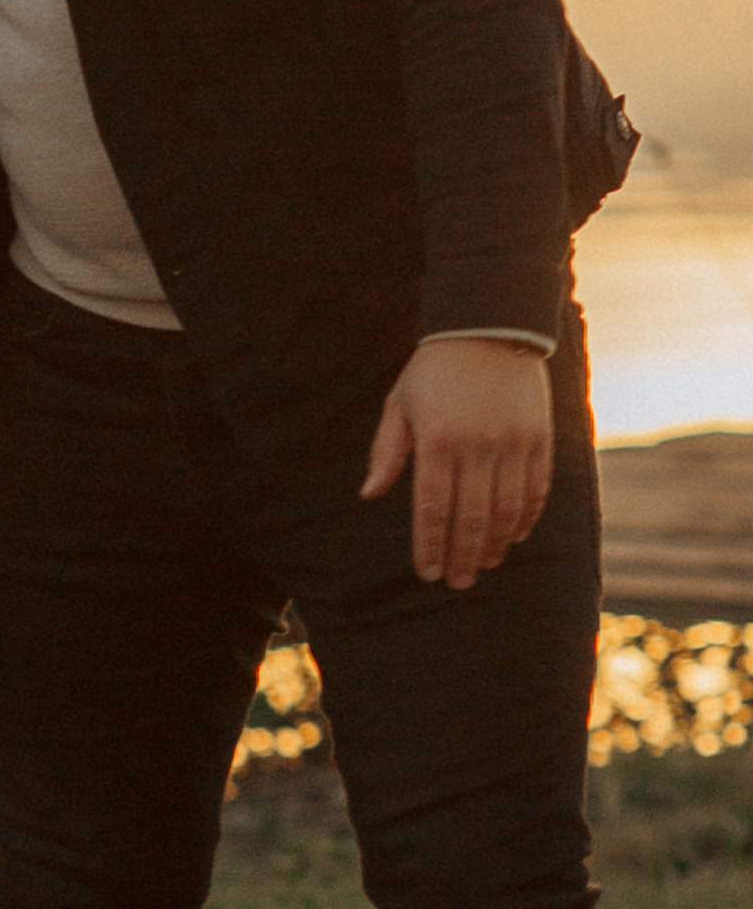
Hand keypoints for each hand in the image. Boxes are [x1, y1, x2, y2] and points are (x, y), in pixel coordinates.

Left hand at [361, 336, 554, 587]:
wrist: (489, 326)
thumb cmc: (434, 369)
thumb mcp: (399, 403)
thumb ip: (387, 451)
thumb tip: (369, 493)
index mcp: (437, 440)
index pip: (432, 507)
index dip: (430, 544)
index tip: (428, 572)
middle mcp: (477, 445)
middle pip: (471, 517)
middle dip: (462, 556)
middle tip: (457, 582)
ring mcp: (513, 442)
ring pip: (506, 509)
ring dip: (494, 543)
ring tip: (483, 565)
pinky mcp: (539, 437)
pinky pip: (536, 488)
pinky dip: (526, 517)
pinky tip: (514, 536)